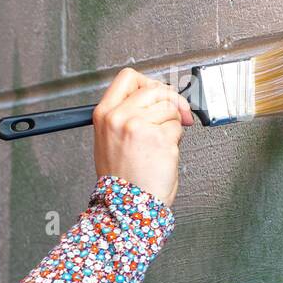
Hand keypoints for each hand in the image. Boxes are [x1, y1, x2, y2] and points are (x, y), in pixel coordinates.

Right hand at [91, 68, 193, 206]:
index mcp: (104, 114)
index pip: (129, 78)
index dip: (149, 82)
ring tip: (161, 141)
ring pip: (170, 106)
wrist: (126, 205)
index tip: (158, 94)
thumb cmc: (122, 178)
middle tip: (175, 115)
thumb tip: (157, 97)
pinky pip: (178, 126)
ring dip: (173, 122)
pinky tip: (163, 152)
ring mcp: (138, 126)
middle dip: (170, 102)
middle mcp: (119, 117)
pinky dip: (177, 138)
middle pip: (155, 88)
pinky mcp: (158, 137)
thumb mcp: (109, 140)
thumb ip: (127, 114)